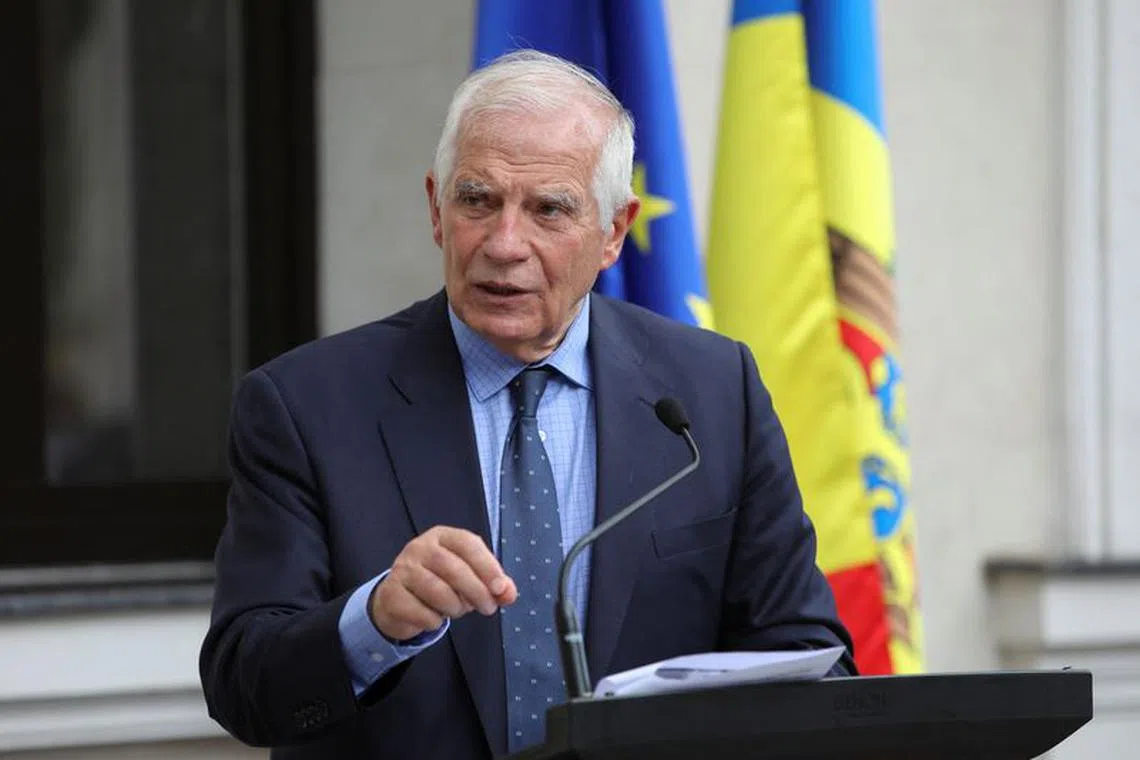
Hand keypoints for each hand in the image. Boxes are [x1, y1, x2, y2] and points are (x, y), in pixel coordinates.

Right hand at [369, 526, 517, 640]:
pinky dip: (434, 621)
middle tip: (488, 608)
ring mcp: (402, 569)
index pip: (468, 544)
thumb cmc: (439, 583)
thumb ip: (493, 584)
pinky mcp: (391, 593)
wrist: (398, 599)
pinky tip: (434, 617)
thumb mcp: (469, 578)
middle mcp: (420, 547)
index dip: (487, 566)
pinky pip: (421, 612)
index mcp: (442, 536)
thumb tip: (509, 593)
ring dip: (455, 607)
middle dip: (477, 592)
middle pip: (454, 569)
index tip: (500, 588)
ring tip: (457, 610)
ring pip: (437, 591)